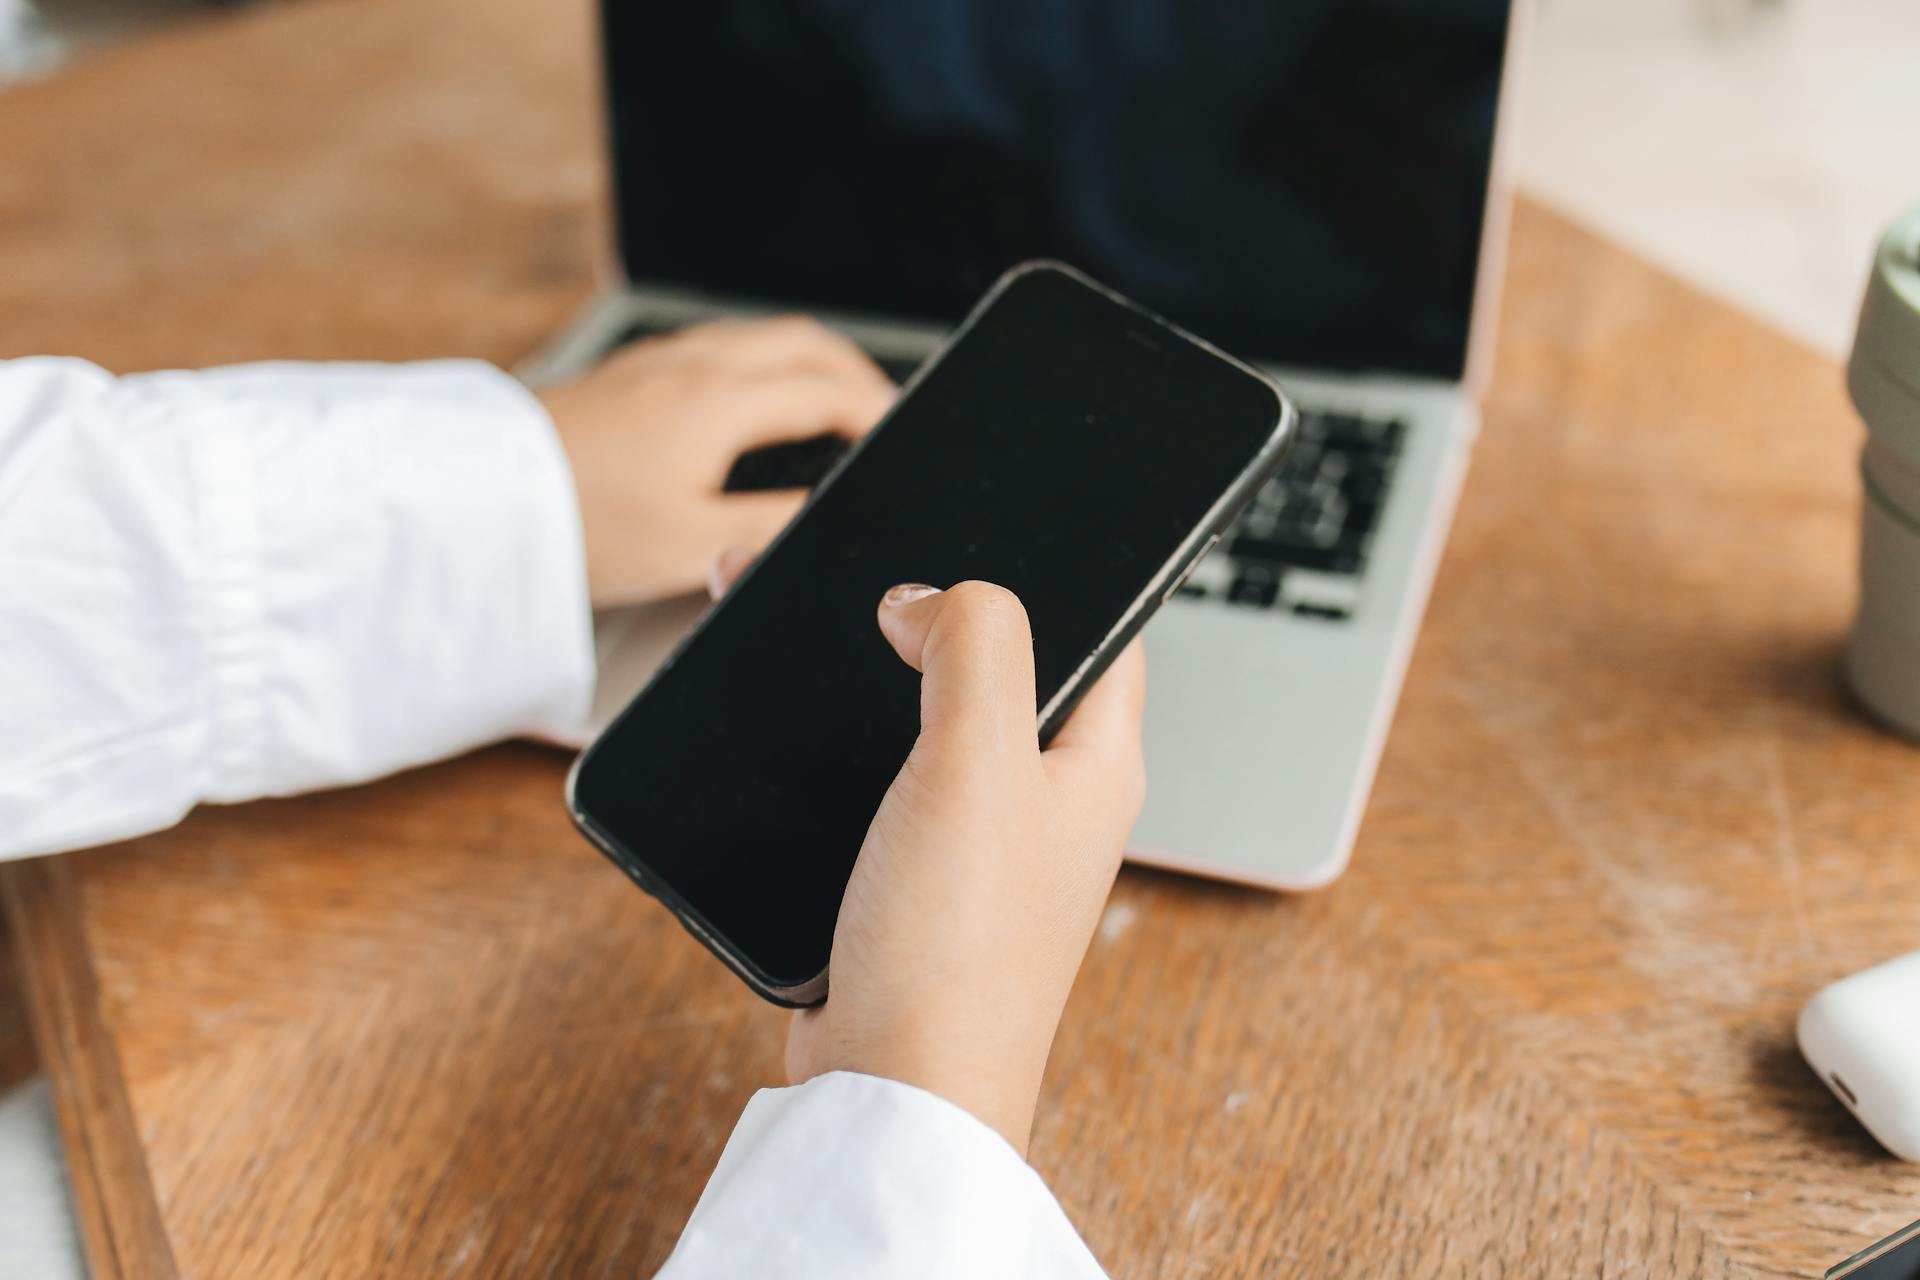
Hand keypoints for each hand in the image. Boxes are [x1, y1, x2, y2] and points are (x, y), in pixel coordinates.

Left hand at [539, 316, 892, 606]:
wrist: (480, 503)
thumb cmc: (579, 527)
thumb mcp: (692, 544)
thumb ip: (773, 526)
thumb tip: (830, 514)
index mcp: (720, 401)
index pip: (828, 390)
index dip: (879, 412)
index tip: (902, 438)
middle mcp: (692, 365)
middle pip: (802, 341)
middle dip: (856, 372)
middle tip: (884, 412)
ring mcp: (655, 361)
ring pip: (758, 336)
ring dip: (809, 360)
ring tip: (831, 400)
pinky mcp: (626, 371)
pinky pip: (718, 344)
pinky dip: (762, 362)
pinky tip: (751, 399)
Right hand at [709, 561, 1147, 1154]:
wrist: (892, 1090)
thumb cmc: (956, 948)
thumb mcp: (978, 759)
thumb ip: (974, 646)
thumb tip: (930, 598)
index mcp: (1097, 764)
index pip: (1105, 631)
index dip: (1053, 572)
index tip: (985, 528)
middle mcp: (1047, 800)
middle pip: (1001, 667)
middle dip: (930, 612)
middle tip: (864, 570)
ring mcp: (981, 844)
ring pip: (930, 720)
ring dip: (872, 673)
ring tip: (804, 620)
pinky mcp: (915, 880)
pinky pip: (882, 783)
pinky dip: (840, 744)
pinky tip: (791, 725)